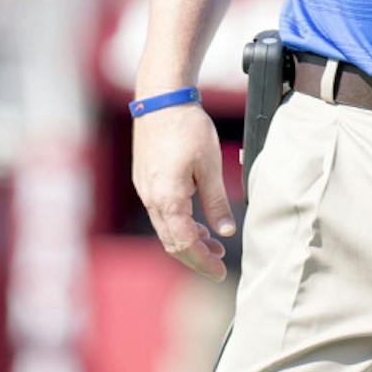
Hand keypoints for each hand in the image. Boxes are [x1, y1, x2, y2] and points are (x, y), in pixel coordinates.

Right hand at [132, 102, 235, 281]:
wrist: (161, 100)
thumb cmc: (187, 128)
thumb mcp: (210, 165)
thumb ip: (216, 202)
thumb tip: (226, 232)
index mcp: (167, 199)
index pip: (184, 244)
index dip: (203, 261)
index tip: (220, 271)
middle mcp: (151, 199)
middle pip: (171, 242)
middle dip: (195, 257)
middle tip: (218, 266)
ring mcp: (145, 190)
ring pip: (165, 228)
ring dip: (188, 240)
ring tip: (213, 244)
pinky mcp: (145, 180)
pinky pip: (161, 213)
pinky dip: (179, 223)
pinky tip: (196, 221)